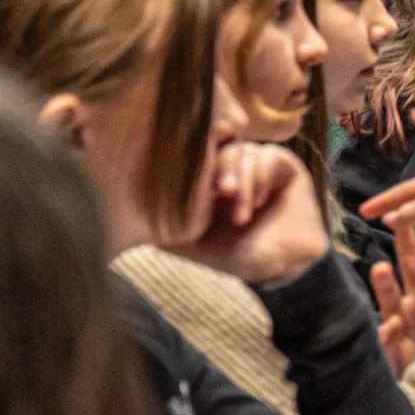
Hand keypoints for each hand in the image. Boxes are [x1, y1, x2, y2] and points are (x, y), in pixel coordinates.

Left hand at [164, 143, 330, 283]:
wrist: (279, 268)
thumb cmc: (235, 254)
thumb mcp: (193, 243)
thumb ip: (165, 229)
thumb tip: (128, 222)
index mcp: (211, 177)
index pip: (200, 152)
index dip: (196, 149)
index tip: (191, 156)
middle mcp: (235, 165)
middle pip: (222, 147)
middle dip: (221, 168)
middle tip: (223, 192)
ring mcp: (260, 164)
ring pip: (245, 152)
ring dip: (244, 182)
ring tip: (241, 215)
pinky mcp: (286, 166)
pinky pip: (270, 157)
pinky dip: (262, 178)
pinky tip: (260, 202)